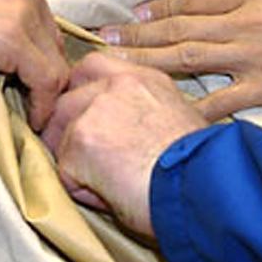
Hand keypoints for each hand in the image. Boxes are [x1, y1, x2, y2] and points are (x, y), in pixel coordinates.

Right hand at [0, 0, 66, 128]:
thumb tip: (4, 48)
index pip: (45, 23)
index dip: (40, 57)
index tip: (31, 80)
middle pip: (54, 42)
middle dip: (43, 74)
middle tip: (30, 100)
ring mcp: (23, 10)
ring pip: (55, 63)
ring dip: (43, 92)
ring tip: (27, 110)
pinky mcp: (13, 38)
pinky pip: (45, 79)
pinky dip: (40, 104)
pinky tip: (29, 115)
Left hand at [42, 53, 208, 237]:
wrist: (202, 186)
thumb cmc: (202, 167)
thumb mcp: (180, 119)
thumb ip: (145, 111)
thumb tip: (127, 132)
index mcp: (144, 78)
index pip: (93, 67)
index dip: (82, 94)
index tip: (88, 119)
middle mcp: (117, 84)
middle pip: (67, 98)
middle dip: (69, 130)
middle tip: (91, 159)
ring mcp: (95, 109)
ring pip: (60, 134)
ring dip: (75, 161)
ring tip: (108, 182)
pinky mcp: (81, 141)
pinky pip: (65, 171)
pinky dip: (81, 189)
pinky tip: (111, 195)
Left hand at [98, 0, 261, 120]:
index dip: (160, 6)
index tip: (134, 13)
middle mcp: (248, 22)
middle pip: (181, 27)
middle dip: (139, 33)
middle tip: (104, 38)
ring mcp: (255, 58)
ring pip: (189, 58)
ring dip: (148, 60)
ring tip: (118, 64)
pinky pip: (221, 101)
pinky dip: (192, 107)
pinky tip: (164, 113)